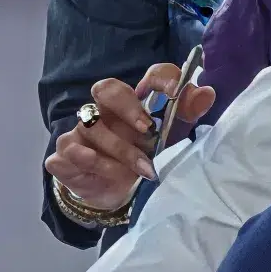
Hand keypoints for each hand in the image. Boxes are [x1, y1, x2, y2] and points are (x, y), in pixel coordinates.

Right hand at [49, 66, 215, 223]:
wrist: (111, 193)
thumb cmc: (142, 159)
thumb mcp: (169, 140)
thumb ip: (186, 115)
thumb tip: (207, 92)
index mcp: (133, 103)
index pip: (146, 78)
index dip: (160, 80)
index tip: (175, 93)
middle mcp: (103, 111)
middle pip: (105, 89)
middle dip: (127, 106)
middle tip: (146, 129)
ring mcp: (80, 132)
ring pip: (91, 126)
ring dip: (120, 149)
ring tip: (143, 170)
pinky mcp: (64, 155)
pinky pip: (71, 152)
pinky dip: (91, 162)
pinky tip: (108, 173)